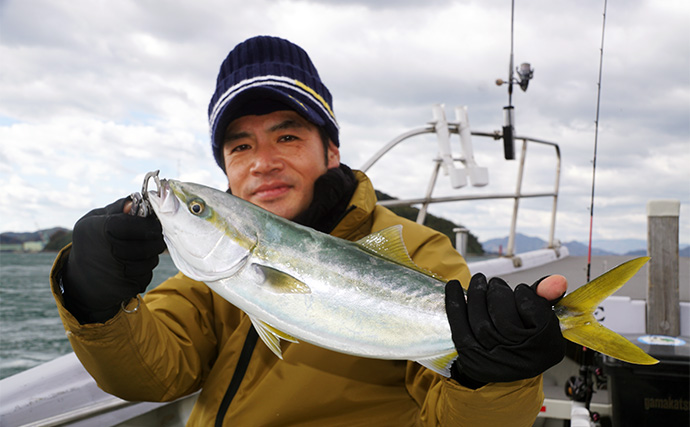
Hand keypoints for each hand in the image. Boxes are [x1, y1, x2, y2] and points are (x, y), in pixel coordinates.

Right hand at [61, 197, 165, 322]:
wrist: (79, 281)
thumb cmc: (90, 243)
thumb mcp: (94, 220)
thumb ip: (117, 208)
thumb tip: (136, 201)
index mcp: (100, 230)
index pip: (135, 225)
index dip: (148, 224)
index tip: (154, 223)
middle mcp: (109, 253)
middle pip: (149, 245)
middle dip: (156, 239)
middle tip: (154, 236)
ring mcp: (118, 273)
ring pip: (151, 260)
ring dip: (151, 254)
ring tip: (139, 250)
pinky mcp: (126, 288)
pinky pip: (147, 274)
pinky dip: (144, 269)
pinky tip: (132, 266)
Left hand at [445, 274, 565, 384]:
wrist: (502, 365)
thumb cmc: (524, 337)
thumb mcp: (540, 317)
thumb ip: (545, 297)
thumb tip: (556, 280)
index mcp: (546, 349)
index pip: (535, 313)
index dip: (525, 295)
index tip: (521, 290)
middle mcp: (521, 360)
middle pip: (505, 319)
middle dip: (497, 292)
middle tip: (495, 285)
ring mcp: (494, 362)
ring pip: (480, 321)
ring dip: (477, 294)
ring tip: (479, 283)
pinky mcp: (471, 358)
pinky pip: (459, 326)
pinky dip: (454, 302)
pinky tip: (453, 286)